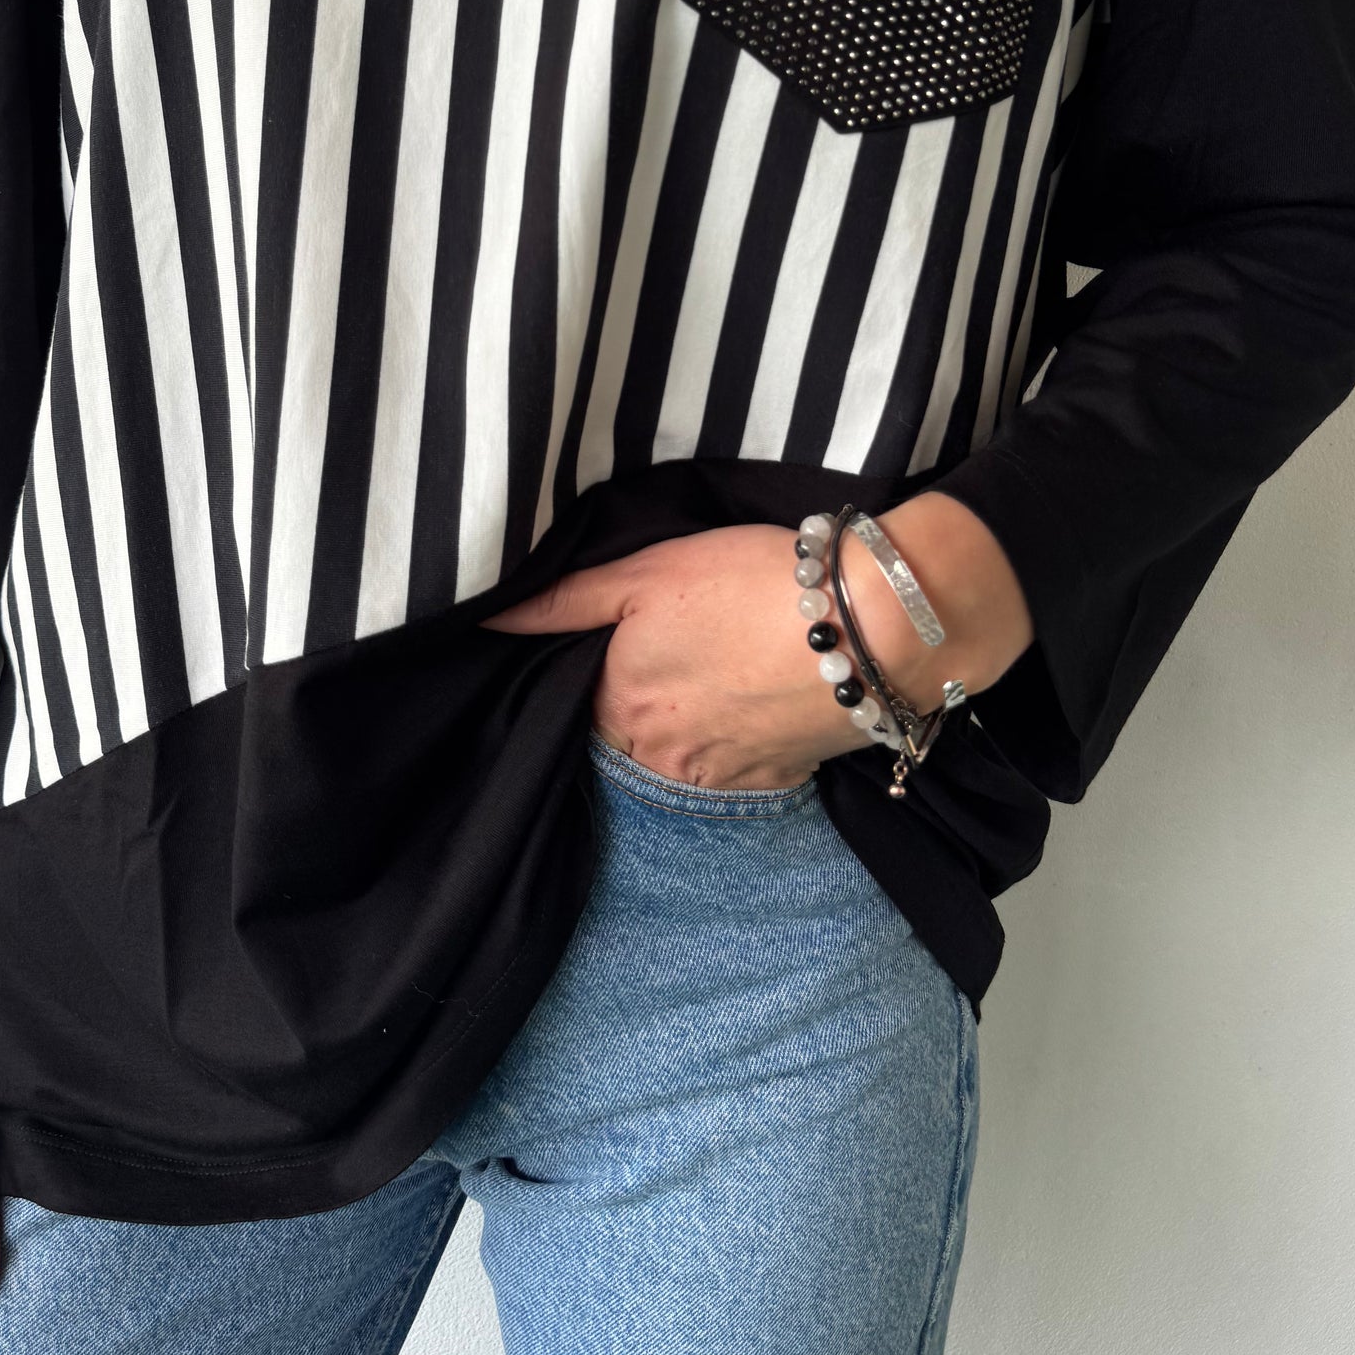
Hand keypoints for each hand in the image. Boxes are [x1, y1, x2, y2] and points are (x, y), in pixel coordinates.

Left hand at [482, 499, 1032, 790]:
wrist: (868, 624)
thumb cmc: (749, 583)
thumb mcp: (645, 572)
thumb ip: (561, 602)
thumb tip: (486, 620)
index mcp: (614, 703)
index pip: (580, 694)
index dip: (604, 660)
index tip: (638, 632)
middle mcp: (655, 756)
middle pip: (628, 729)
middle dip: (647, 694)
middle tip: (689, 644)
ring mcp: (716, 778)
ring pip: (680, 752)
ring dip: (692, 720)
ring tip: (726, 666)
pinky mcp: (771, 783)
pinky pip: (736, 765)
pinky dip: (740, 735)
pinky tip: (759, 692)